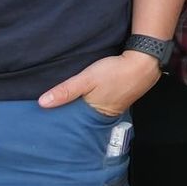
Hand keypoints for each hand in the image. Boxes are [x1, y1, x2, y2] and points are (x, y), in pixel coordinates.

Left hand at [38, 50, 162, 116]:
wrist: (144, 62)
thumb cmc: (115, 72)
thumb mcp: (87, 79)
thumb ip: (66, 90)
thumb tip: (42, 103)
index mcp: (95, 115)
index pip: (74, 123)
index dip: (62, 121)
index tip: (47, 120)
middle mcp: (105, 115)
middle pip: (84, 118)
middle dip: (72, 116)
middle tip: (55, 114)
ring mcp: (115, 107)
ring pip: (94, 111)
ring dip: (84, 108)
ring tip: (69, 105)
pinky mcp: (121, 98)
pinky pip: (103, 104)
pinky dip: (95, 102)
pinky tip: (91, 96)